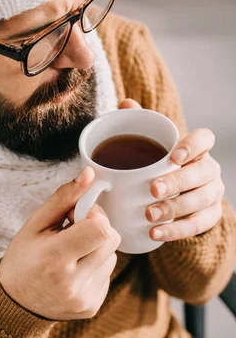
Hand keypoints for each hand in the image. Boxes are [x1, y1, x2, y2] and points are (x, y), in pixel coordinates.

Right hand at [0, 167, 120, 320]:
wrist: (14, 304)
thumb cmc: (23, 257)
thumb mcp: (36, 223)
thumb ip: (64, 197)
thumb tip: (90, 174)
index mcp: (55, 258)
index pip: (101, 229)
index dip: (94, 215)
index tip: (76, 216)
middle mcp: (73, 283)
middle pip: (112, 239)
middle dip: (98, 227)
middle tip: (74, 230)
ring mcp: (85, 298)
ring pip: (112, 256)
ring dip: (97, 247)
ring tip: (71, 252)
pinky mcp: (92, 307)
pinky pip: (107, 273)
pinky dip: (94, 266)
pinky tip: (73, 269)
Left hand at [118, 99, 224, 241]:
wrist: (173, 193)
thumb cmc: (158, 162)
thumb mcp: (149, 143)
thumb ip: (137, 122)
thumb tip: (124, 104)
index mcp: (197, 148)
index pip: (205, 139)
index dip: (193, 146)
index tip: (174, 155)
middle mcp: (209, 169)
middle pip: (201, 174)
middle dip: (177, 182)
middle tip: (152, 190)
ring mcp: (212, 194)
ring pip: (200, 201)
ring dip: (174, 209)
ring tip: (149, 215)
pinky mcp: (210, 216)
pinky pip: (197, 225)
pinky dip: (176, 231)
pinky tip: (155, 233)